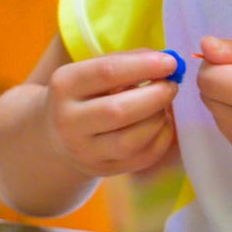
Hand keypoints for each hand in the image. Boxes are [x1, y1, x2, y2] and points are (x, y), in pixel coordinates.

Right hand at [41, 49, 180, 177]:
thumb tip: (166, 62)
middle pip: (118, 110)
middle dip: (156, 95)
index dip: (144, 66)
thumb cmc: (87, 94)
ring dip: (158, 119)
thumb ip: (127, 62)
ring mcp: (85, 150)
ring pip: (131, 139)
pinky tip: (161, 123)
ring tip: (163, 105)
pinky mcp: (104, 168)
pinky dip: (162, 137)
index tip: (171, 62)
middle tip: (173, 85)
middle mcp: (68, 121)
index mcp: (65, 85)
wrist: (59, 134)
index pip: (107, 72)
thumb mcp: (93, 71)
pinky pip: (143, 156)